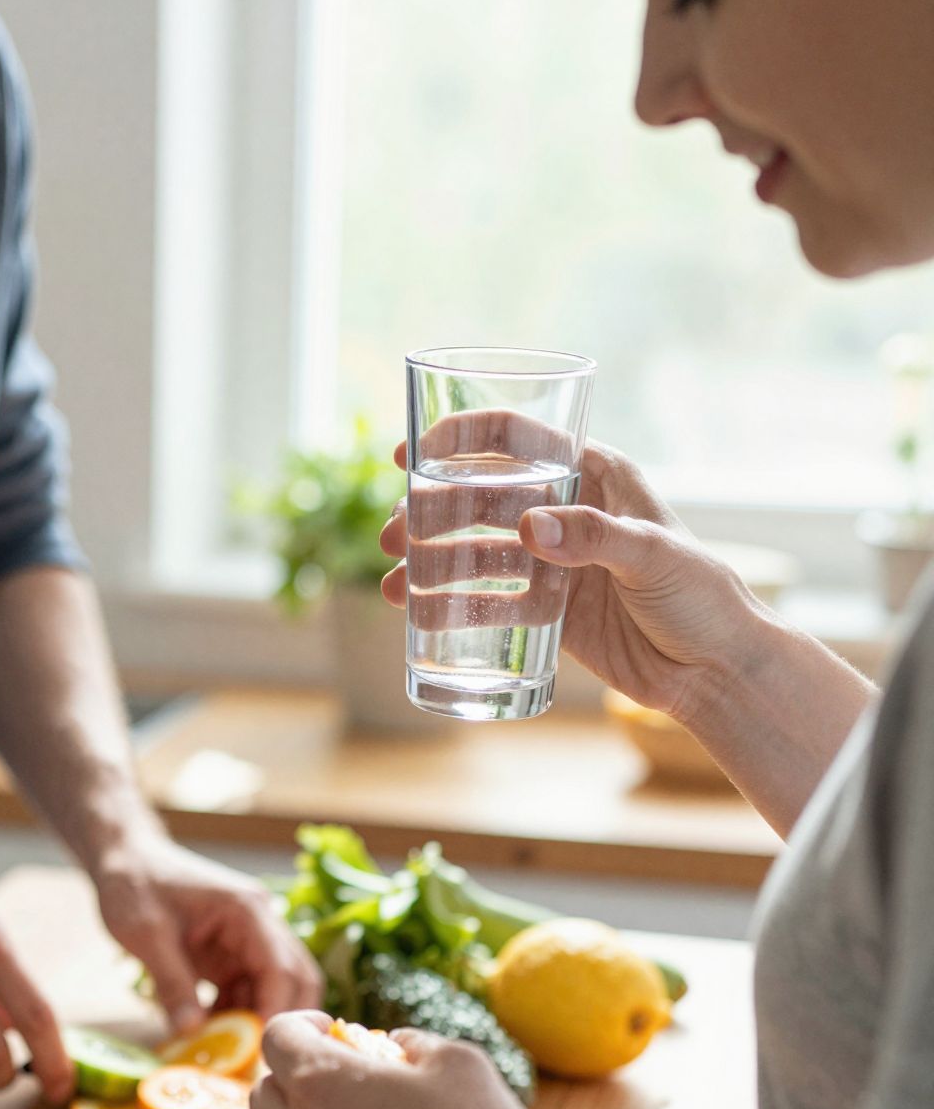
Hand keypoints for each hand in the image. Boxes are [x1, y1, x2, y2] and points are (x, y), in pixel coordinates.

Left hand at [91, 838, 322, 1032]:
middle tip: (253, 1061)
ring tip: (223, 1053)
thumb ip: (172, 983)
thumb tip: (193, 1033)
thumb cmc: (133, 884)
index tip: (258, 1051)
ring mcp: (248, 941)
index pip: (282, 968)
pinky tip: (208, 1035)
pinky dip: (234, 1017)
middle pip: (296, 980)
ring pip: (274, 991)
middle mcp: (260, 925)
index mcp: (247, 911)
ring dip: (254, 1023)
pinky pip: (247, 992)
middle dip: (279, 1021)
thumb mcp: (146, 934)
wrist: (123, 858)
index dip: (276, 1012)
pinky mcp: (232, 955)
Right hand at [379, 432, 771, 723]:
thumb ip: (594, 537)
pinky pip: (492, 603)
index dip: (463, 439)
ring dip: (431, 563)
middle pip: (484, 498)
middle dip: (431, 511)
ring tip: (393, 584)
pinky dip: (453, 607)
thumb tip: (528, 528)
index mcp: (597, 476)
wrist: (716, 669)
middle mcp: (570, 512)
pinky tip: (417, 615)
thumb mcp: (653, 556)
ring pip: (478, 552)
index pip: (520, 440)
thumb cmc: (703, 597)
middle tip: (392, 535)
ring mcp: (555, 563)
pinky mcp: (549, 611)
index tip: (412, 452)